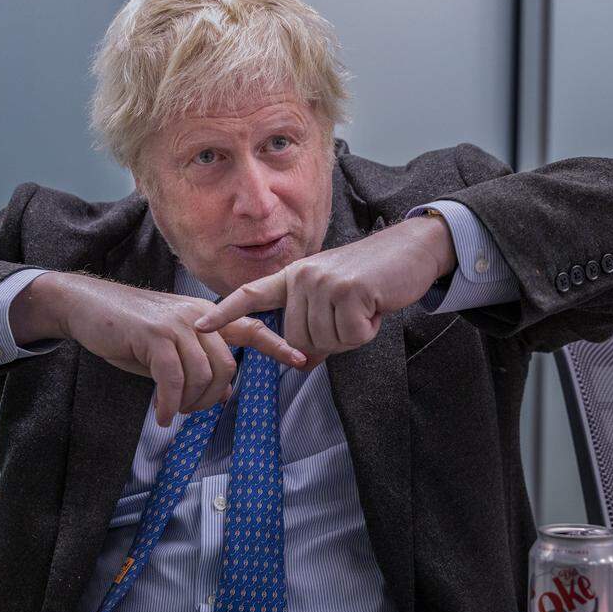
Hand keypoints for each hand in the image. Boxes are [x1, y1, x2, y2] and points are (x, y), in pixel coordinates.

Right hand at [43, 273, 306, 426]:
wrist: (86, 306)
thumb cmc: (129, 331)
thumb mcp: (170, 349)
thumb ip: (199, 364)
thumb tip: (226, 393)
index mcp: (207, 317)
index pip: (251, 328)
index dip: (277, 345)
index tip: (302, 360)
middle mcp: (198, 316)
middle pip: (227, 366)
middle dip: (211, 397)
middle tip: (189, 409)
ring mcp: (177, 323)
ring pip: (203, 374)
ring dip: (189, 403)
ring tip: (172, 409)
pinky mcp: (154, 334)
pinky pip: (174, 378)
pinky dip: (170, 403)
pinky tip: (162, 414)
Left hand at [194, 215, 456, 368]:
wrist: (412, 249)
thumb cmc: (373, 278)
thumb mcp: (335, 299)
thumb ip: (313, 325)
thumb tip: (302, 361)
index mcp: (294, 276)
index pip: (252, 295)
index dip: (226, 313)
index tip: (200, 326)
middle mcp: (303, 276)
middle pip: (298, 339)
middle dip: (328, 339)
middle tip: (352, 314)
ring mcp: (324, 282)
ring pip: (324, 341)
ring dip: (351, 334)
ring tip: (364, 306)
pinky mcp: (349, 291)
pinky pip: (349, 337)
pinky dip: (367, 331)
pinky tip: (375, 306)